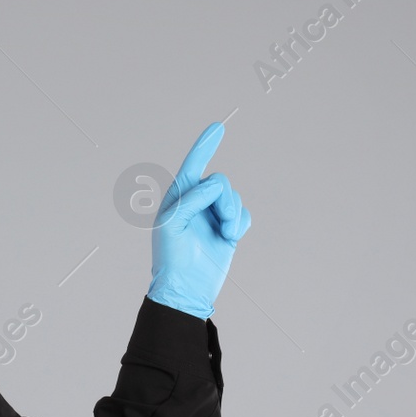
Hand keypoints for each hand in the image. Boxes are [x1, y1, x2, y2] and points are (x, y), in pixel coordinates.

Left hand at [146, 121, 251, 318]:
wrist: (187, 288)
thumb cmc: (172, 258)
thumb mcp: (173, 224)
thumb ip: (192, 199)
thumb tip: (214, 184)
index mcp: (178, 198)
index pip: (191, 166)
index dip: (204, 146)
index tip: (217, 127)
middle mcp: (196, 203)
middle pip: (220, 182)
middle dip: (224, 201)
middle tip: (221, 223)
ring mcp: (212, 216)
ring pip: (233, 198)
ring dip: (232, 215)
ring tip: (224, 235)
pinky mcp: (227, 229)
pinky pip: (243, 214)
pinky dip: (239, 224)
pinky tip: (230, 238)